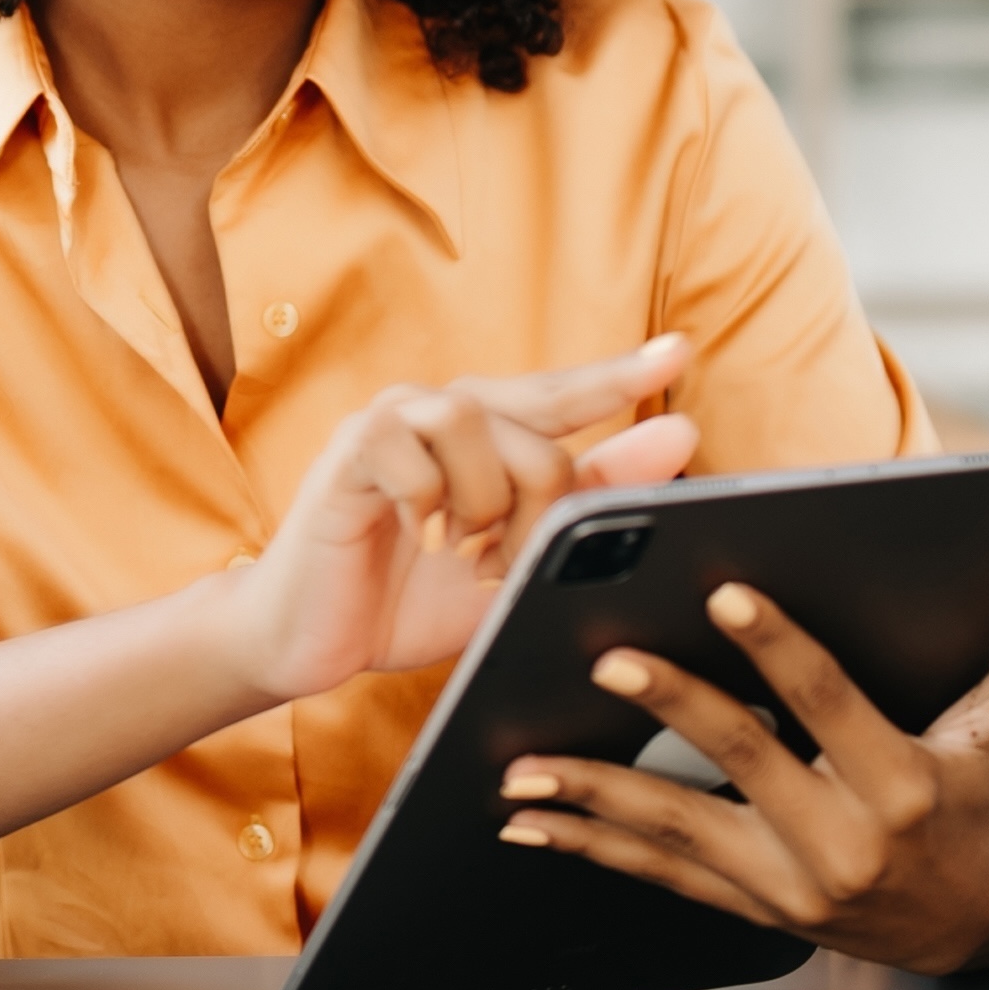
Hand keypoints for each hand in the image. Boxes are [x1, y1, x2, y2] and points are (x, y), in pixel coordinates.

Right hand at [225, 336, 698, 704]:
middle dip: (540, 513)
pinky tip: (416, 538)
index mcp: (485, 431)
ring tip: (461, 554)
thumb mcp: (514, 557)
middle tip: (503, 567)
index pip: (563, 396)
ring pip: (479, 428)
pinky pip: (412, 452)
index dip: (619, 376)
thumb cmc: (406, 596)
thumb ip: (591, 497)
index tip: (679, 350)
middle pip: (539, 428)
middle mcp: (441, 409)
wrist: (309, 639)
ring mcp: (394, 421)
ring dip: (484, 508)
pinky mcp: (351, 446)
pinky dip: (426, 505)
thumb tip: (679, 436)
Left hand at [494, 532, 988, 972]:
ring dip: (594, 796)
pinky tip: (528, 817)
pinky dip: (590, 843)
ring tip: (522, 764)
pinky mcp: (750, 906)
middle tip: (604, 658)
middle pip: (742, 761)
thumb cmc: (984, 802)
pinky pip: (658, 874)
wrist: (977, 929)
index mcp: (903, 785)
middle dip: (672, 707)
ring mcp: (789, 884)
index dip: (778, 648)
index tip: (722, 591)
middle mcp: (843, 842)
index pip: (831, 702)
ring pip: (678, 832)